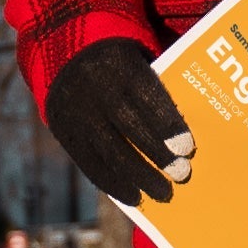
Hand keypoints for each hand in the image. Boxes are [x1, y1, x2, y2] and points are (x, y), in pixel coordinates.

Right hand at [43, 45, 194, 208]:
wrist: (61, 50)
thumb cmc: (118, 61)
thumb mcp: (136, 55)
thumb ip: (157, 83)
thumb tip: (185, 129)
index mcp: (118, 62)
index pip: (146, 95)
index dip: (166, 123)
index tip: (187, 147)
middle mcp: (95, 87)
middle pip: (130, 126)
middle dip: (157, 154)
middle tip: (182, 175)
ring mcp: (76, 112)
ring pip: (110, 150)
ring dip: (139, 176)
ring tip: (163, 194)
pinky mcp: (64, 131)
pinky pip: (89, 163)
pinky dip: (113, 183)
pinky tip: (134, 196)